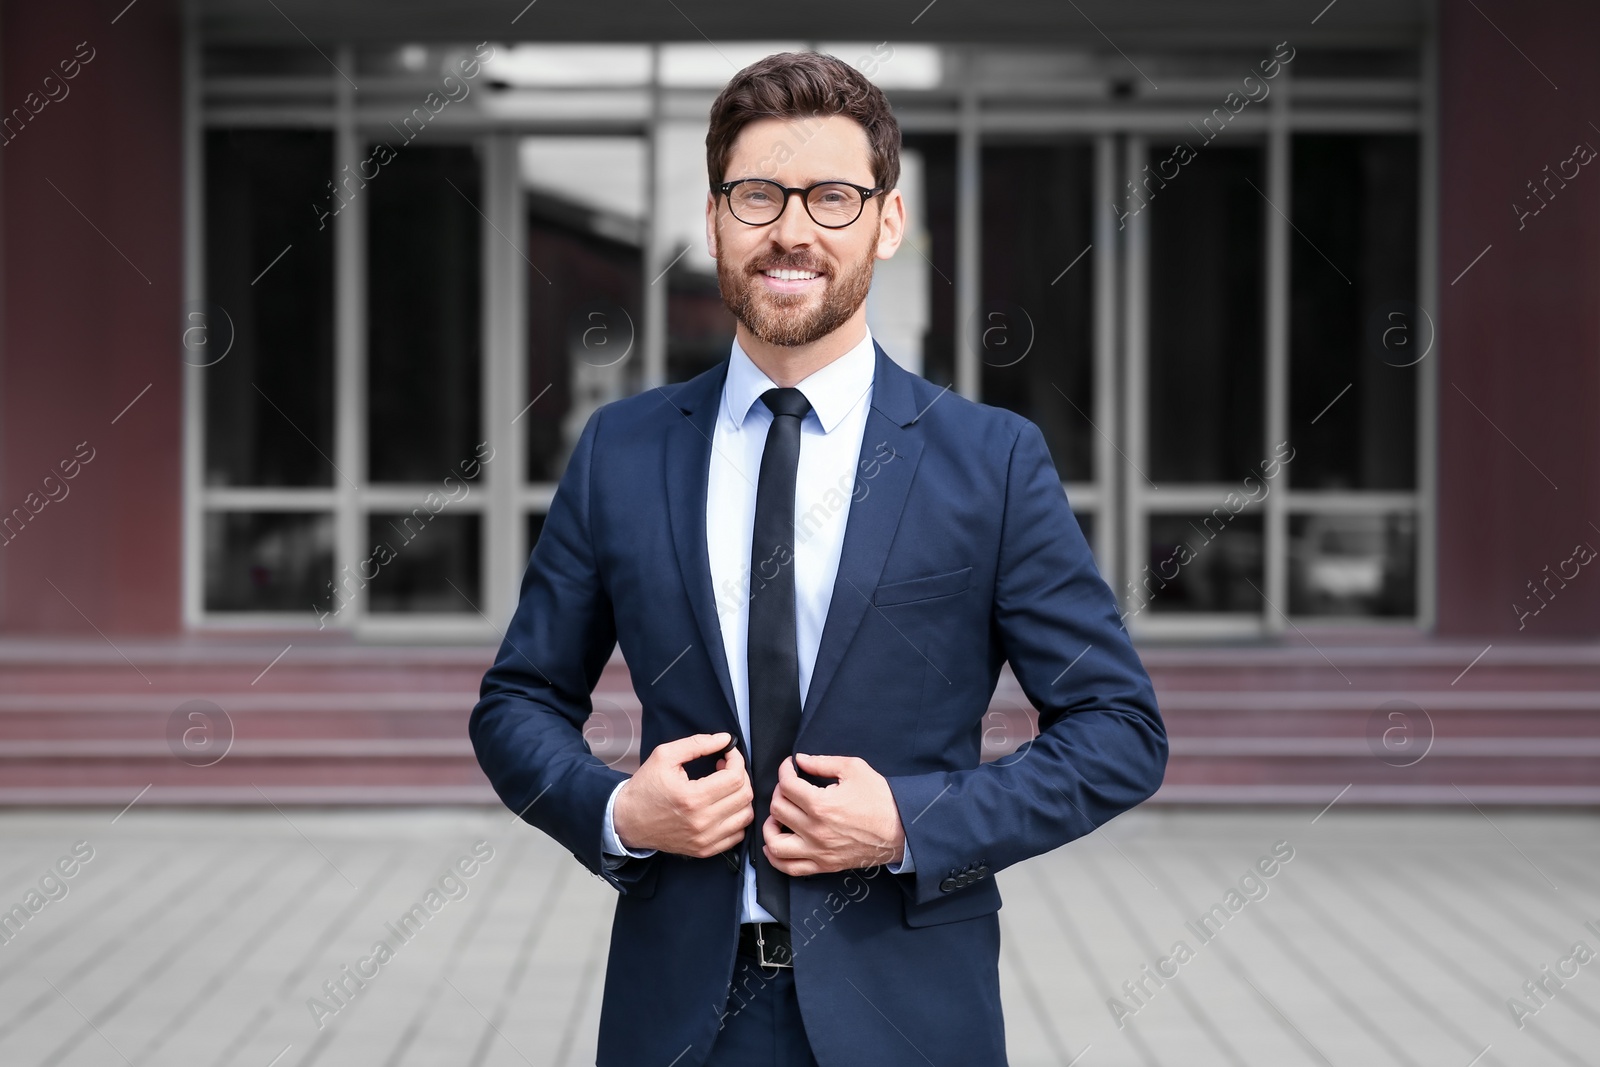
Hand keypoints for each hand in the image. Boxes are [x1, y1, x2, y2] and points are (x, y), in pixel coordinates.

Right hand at [613, 732, 752, 857]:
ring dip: (741, 796)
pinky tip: (724, 806)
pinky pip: (738, 834)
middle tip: (724, 767)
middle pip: (744, 796)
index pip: (735, 777)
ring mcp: (705, 839)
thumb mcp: (665, 756)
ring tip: (725, 786)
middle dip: (740, 775)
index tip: (727, 753)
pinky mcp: (705, 850)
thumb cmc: (645, 787)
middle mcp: (702, 822)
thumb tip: (725, 739)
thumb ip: (697, 744)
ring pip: (745, 815)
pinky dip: (737, 817)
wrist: (627, 821)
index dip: (736, 760)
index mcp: (693, 798)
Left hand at [763, 753, 905, 874]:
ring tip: (778, 818)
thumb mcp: (854, 769)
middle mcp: (815, 830)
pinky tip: (775, 844)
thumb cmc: (881, 799)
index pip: (786, 786)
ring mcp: (818, 851)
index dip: (784, 771)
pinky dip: (776, 858)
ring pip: (775, 844)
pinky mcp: (823, 865)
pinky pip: (790, 868)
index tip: (789, 767)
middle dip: (779, 793)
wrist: (902, 829)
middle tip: (790, 788)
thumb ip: (822, 763)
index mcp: (821, 805)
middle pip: (778, 810)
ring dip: (770, 828)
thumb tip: (799, 760)